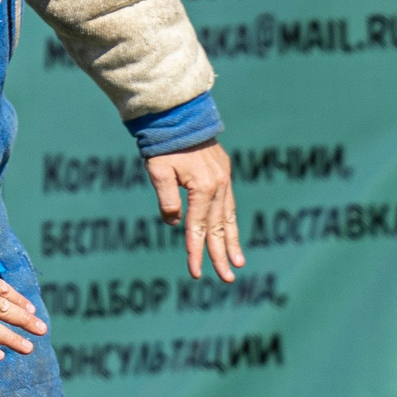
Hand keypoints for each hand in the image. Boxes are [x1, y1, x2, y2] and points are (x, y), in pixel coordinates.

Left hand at [147, 142, 244, 282]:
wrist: (179, 117)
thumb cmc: (163, 146)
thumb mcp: (159, 172)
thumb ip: (167, 199)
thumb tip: (176, 223)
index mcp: (204, 188)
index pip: (197, 228)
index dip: (196, 252)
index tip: (195, 273)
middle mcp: (219, 186)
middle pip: (219, 228)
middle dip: (221, 255)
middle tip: (226, 279)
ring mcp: (224, 179)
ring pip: (229, 217)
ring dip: (232, 242)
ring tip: (237, 263)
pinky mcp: (224, 174)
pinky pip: (229, 204)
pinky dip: (230, 221)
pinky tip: (230, 234)